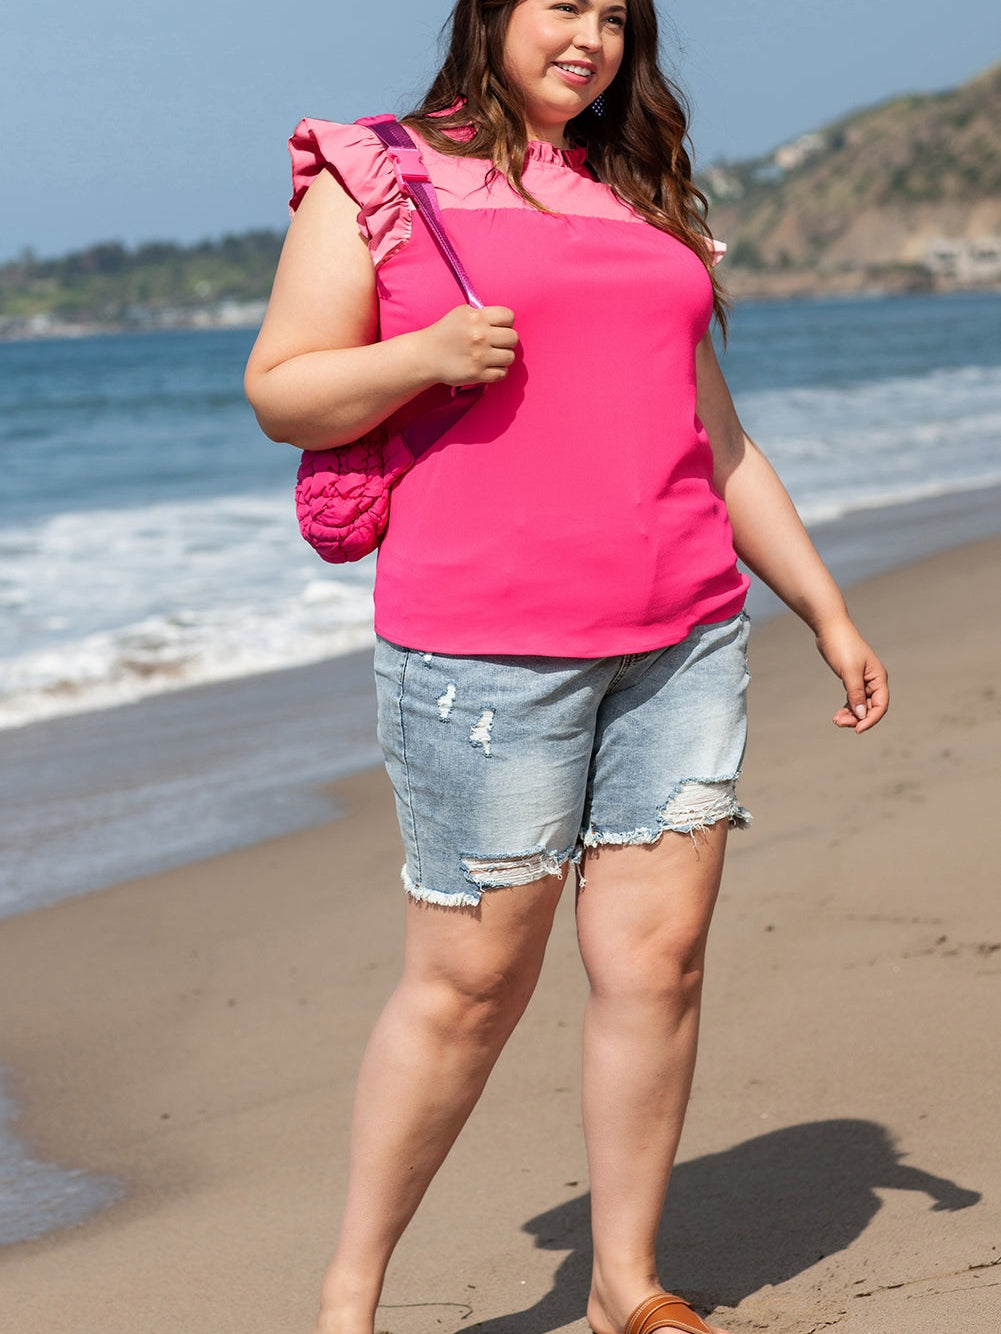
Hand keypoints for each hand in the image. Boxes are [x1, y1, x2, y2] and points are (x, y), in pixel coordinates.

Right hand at [418, 304, 517, 386]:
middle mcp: (479, 335)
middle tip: (495, 344)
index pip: (509, 317)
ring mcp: (479, 356)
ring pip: (510, 357)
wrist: (426, 355)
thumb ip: (483, 314)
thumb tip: (505, 321)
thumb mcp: (462, 313)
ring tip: (491, 356)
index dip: (506, 323)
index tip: (497, 328)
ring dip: (503, 358)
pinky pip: (502, 374)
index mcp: (476, 317)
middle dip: (506, 341)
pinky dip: (498, 372)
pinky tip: (488, 367)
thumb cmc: (446, 333)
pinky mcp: (476, 374)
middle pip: (513, 338)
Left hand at [815, 619, 888, 733]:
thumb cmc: (842, 646)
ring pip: (861, 705)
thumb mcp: (849, 672)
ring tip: (836, 720)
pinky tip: (837, 714)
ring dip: (851, 715)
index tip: (857, 729)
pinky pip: (853, 699)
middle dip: (857, 718)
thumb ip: (856, 694)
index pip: (881, 705)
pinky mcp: (851, 679)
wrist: (830, 629)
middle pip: (871, 707)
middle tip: (839, 723)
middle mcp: (873, 680)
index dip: (871, 719)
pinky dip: (847, 708)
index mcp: (878, 677)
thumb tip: (862, 715)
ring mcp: (862, 680)